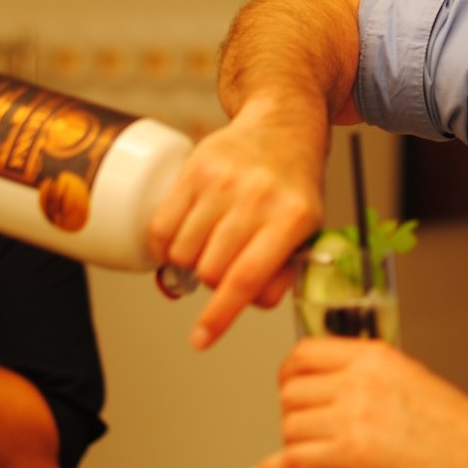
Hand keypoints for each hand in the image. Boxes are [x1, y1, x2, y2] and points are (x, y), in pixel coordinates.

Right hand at [148, 99, 325, 348]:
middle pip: (211, 271)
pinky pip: (161, 227)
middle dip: (214, 281)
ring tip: (211, 245)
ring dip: (191, 263)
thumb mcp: (306, 230)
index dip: (220, 316)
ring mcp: (223, 182)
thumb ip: (280, 272)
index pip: (246, 278)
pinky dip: (165, 247)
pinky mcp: (194, 169)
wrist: (281, 127)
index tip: (201, 339)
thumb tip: (244, 302)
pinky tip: (182, 240)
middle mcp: (258, 198)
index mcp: (293, 218)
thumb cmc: (292, 187)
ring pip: (184, 253)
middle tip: (226, 264)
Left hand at [249, 337, 467, 467]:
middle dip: (292, 411)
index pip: (306, 352)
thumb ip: (373, 380)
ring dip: (292, 442)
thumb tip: (337, 388)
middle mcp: (361, 379)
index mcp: (377, 356)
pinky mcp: (352, 454)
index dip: (291, 373)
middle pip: (291, 388)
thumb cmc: (464, 436)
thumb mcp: (414, 385)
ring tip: (307, 452)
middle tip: (301, 425)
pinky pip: (292, 459)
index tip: (289, 385)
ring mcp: (355, 415)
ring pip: (289, 424)